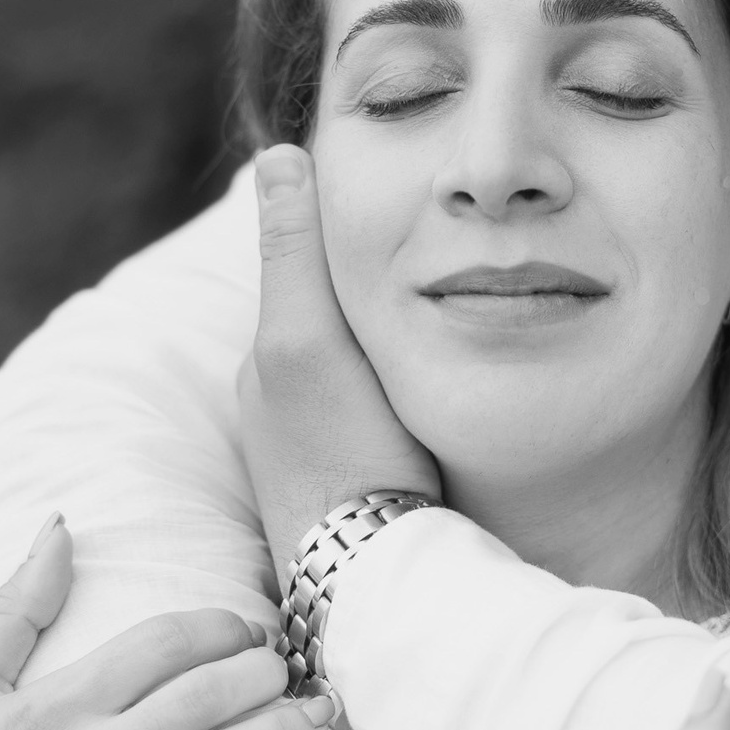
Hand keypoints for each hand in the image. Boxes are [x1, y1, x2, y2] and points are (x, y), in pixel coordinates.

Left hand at [238, 144, 441, 580]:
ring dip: (403, 329)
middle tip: (446, 248)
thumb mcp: (308, 340)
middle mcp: (283, 398)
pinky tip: (451, 381)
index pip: (310, 263)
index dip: (353, 225)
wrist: (380, 575)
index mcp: (268, 355)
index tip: (403, 191)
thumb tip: (274, 153)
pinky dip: (412, 378)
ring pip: (365, 357)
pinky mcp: (365, 476)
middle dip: (381, 279)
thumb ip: (293, 252)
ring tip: (461, 307)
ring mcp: (322, 442)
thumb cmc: (346, 454)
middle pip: (338, 309)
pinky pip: (385, 403)